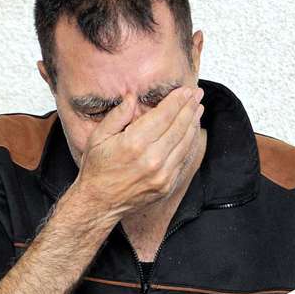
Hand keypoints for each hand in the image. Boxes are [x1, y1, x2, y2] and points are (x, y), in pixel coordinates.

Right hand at [70, 86, 204, 219]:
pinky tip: (191, 132)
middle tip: (197, 95)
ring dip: (193, 123)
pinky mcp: (167, 185)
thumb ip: (118, 115)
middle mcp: (152, 159)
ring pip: (185, 143)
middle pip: (179, 126)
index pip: (164, 115)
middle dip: (190, 107)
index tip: (185, 91)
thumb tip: (132, 97)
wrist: (99, 203)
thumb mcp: (98, 137)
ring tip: (197, 109)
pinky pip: (183, 159)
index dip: (177, 100)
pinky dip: (190, 143)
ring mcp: (162, 174)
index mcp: (135, 143)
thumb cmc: (97, 170)